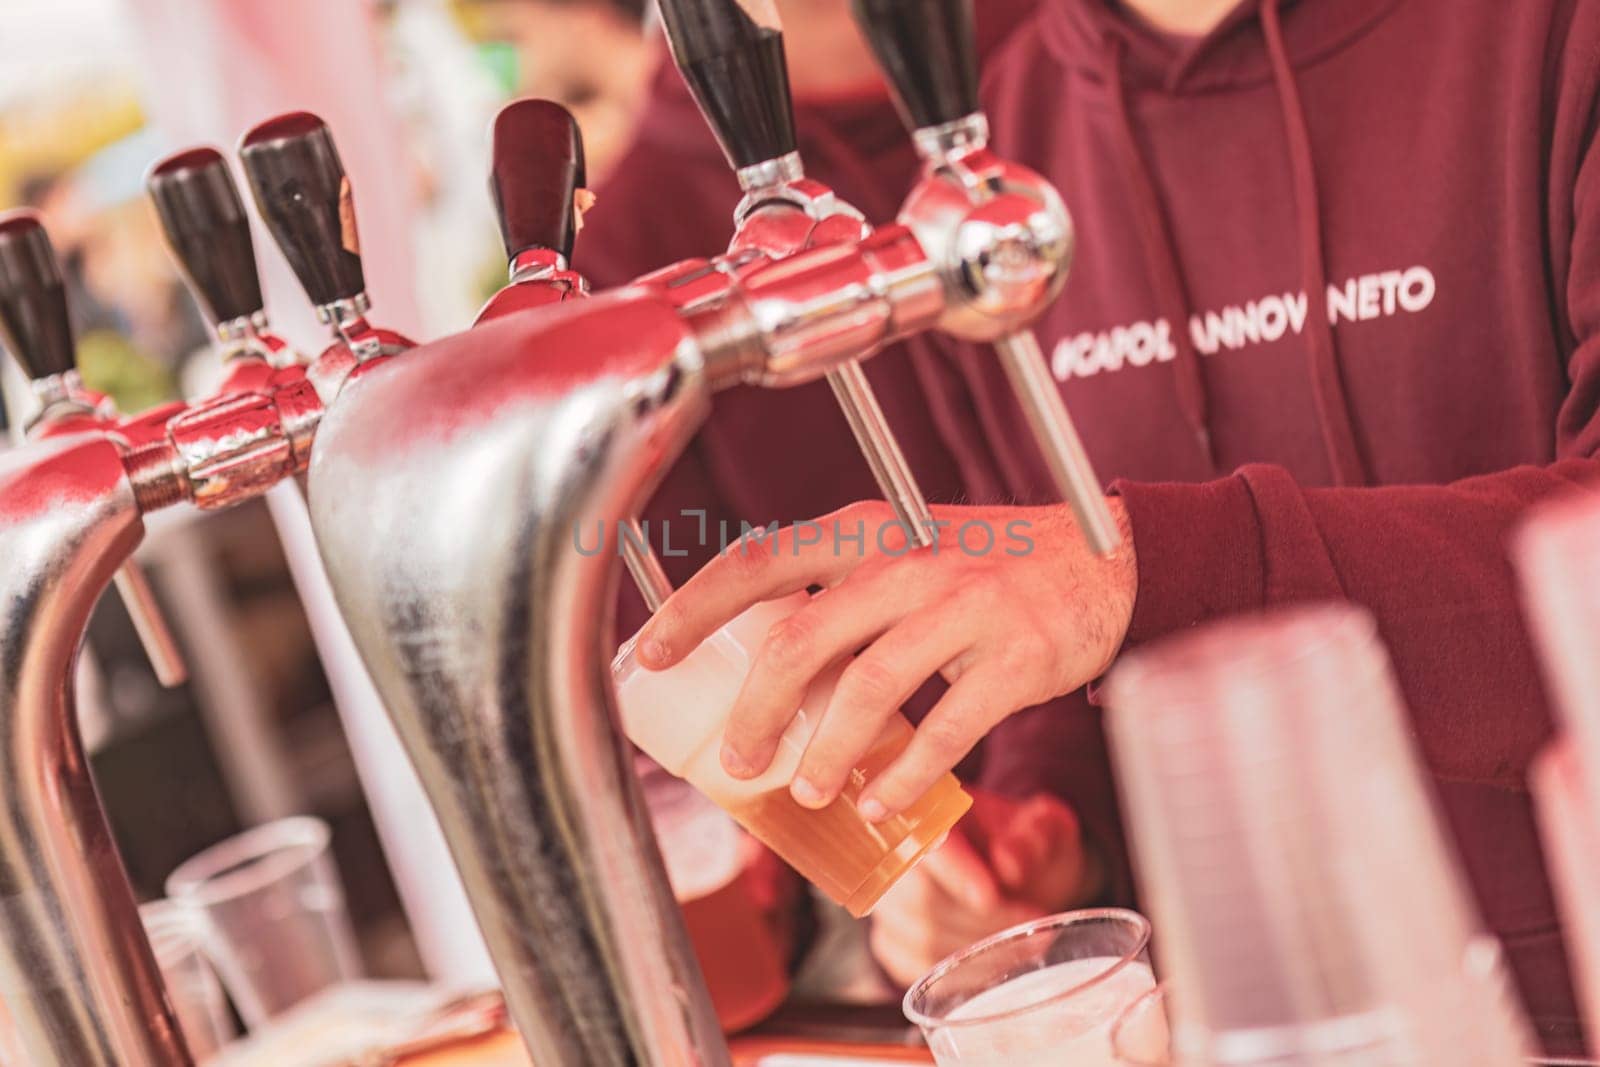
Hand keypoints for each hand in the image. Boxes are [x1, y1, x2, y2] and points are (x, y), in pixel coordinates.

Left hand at [637, 501, 1135, 819]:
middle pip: (802, 639)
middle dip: (757, 710)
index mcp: (869, 530)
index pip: (761, 560)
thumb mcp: (907, 546)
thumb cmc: (987, 563)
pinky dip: (904, 776)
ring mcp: (965, 607)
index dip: (697, 606)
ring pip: (868, 689)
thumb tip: (762, 670)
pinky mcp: (1015, 657)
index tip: (653, 652)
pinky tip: (882, 803)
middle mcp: (909, 560)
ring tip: (806, 792)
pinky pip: (946, 729)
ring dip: (826, 752)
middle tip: (738, 759)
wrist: (1106, 559)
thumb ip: (841, 590)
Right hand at [869, 790, 1098, 985]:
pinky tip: (994, 964)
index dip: (955, 873)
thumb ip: (1034, 835)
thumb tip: (1008, 863)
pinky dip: (958, 974)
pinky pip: (914, 966)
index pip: (926, 843)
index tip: (991, 897)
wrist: (1019, 874)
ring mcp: (889, 901)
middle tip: (1031, 923)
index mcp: (929, 810)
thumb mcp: (1046, 827)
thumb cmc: (1027, 845)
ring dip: (977, 950)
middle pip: (921, 899)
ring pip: (920, 938)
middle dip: (981, 920)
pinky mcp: (891, 940)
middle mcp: (895, 854)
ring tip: (1025, 945)